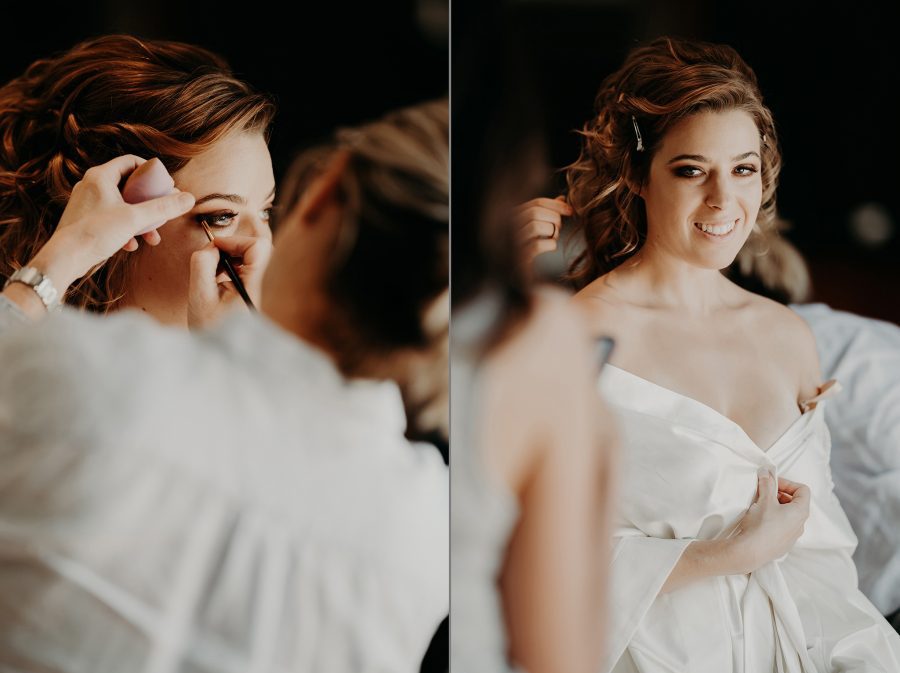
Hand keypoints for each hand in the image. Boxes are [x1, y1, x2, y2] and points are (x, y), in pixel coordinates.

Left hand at [33, 155, 195, 290]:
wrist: (66, 257)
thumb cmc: (95, 233)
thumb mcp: (135, 219)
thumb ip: (163, 208)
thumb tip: (188, 198)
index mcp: (100, 176)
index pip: (131, 162)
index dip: (151, 171)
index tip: (164, 185)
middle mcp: (92, 185)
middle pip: (129, 185)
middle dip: (148, 201)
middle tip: (163, 210)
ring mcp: (87, 202)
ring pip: (122, 205)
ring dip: (140, 219)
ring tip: (152, 235)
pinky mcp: (86, 219)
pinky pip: (112, 218)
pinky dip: (125, 228)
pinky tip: (132, 244)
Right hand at [187, 234, 272, 327]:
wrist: (217, 355)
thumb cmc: (208, 329)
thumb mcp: (199, 294)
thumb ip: (203, 264)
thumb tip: (212, 245)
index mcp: (251, 286)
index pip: (258, 247)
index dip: (235, 241)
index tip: (215, 247)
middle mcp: (259, 286)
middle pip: (253, 250)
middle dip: (229, 250)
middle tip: (210, 262)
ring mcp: (255, 289)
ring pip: (246, 259)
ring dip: (226, 259)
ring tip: (210, 275)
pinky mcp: (248, 293)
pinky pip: (242, 270)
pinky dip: (226, 269)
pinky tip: (215, 282)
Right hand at [514, 196, 572, 262]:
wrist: (519, 273)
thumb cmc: (529, 245)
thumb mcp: (535, 225)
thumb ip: (546, 212)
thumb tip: (562, 198)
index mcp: (513, 215)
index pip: (536, 203)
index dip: (556, 205)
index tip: (570, 211)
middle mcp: (508, 226)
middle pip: (535, 212)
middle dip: (554, 218)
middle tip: (559, 227)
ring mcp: (511, 241)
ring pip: (535, 226)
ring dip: (552, 231)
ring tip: (554, 237)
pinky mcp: (518, 257)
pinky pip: (537, 245)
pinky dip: (550, 245)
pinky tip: (551, 247)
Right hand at [732, 471, 810, 571]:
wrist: (751, 552)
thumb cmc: (761, 525)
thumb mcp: (764, 499)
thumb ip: (767, 483)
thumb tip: (766, 471)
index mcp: (801, 511)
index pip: (803, 490)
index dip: (787, 483)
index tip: (772, 484)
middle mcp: (801, 524)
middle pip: (796, 502)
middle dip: (780, 494)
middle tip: (765, 493)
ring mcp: (793, 536)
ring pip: (789, 515)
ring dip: (777, 507)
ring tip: (761, 506)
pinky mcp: (784, 544)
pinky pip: (783, 527)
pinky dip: (774, 519)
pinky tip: (761, 521)